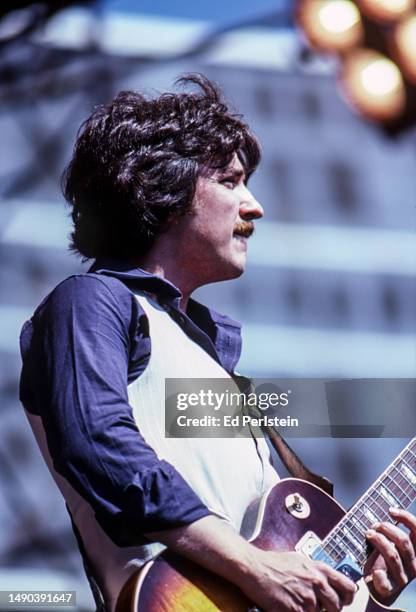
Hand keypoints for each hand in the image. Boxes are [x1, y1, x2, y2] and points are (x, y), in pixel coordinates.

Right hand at [240, 549, 356, 611]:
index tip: (343, 601)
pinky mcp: (295, 610)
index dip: (348, 597)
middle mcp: (316, 583)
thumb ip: (316, 572)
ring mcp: (306, 598)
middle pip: (337, 607)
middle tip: (318, 608)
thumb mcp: (300, 560)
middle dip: (329, 610)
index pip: (348, 587)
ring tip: (297, 603)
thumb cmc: (273, 563)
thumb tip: (327, 582)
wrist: (254, 568)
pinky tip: (289, 606)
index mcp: (319, 569)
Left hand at [365, 507, 415, 601]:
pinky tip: (376, 572)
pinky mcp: (389, 588)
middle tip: (375, 526)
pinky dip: (380, 577)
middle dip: (386, 528)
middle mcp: (413, 566)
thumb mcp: (395, 546)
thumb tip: (391, 511)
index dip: (406, 518)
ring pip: (393, 555)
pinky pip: (386, 584)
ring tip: (368, 533)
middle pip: (403, 542)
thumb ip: (396, 533)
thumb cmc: (387, 562)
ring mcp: (402, 578)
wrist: (380, 589)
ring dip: (378, 540)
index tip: (391, 510)